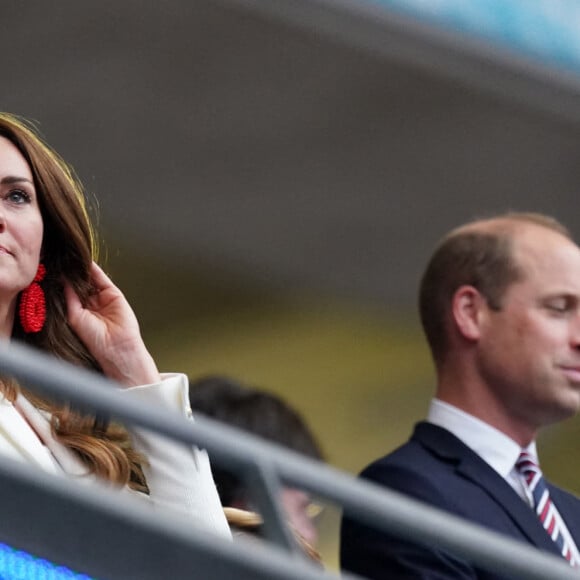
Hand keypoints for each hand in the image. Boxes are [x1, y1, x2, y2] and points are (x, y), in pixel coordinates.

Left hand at [64, 262, 159, 386]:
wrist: (116, 347)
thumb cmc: (94, 339)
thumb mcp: (74, 316)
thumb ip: (69, 296)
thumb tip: (62, 279)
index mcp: (77, 312)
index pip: (68, 292)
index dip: (60, 282)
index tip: (49, 270)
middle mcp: (89, 304)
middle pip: (78, 284)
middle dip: (70, 274)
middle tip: (58, 260)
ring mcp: (102, 298)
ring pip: (90, 280)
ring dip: (81, 270)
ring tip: (70, 259)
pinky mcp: (113, 294)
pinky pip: (102, 279)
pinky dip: (94, 270)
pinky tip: (85, 262)